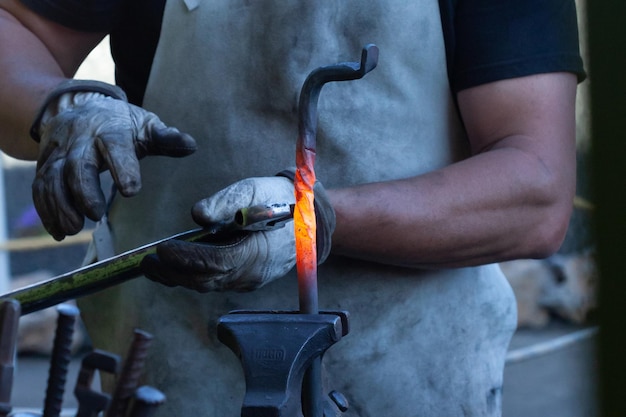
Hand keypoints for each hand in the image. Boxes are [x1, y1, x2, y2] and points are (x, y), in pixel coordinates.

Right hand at [31, 80, 196, 240]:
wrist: (81, 107)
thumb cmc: (122, 124)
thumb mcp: (146, 126)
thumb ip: (166, 138)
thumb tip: (191, 145)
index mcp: (110, 128)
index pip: (115, 145)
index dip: (122, 166)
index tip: (132, 191)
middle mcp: (80, 138)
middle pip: (77, 164)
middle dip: (83, 191)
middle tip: (95, 215)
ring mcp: (59, 151)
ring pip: (52, 177)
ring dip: (60, 205)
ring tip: (73, 229)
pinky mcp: (44, 164)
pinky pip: (39, 187)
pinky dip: (46, 211)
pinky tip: (58, 232)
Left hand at [140, 173, 335, 291]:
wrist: (310, 219)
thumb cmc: (281, 199)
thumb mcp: (255, 189)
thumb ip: (227, 201)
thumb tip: (198, 214)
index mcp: (258, 251)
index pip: (216, 262)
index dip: (187, 258)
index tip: (163, 248)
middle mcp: (254, 273)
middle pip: (208, 280)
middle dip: (174, 272)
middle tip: (148, 261)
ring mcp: (251, 280)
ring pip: (210, 285)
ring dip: (180, 277)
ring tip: (154, 266)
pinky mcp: (248, 279)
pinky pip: (217, 283)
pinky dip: (194, 277)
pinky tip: (177, 267)